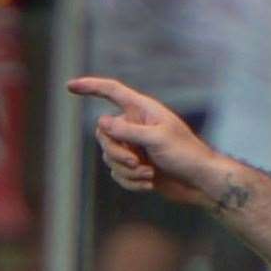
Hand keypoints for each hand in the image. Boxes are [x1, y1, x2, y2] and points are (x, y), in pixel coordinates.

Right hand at [68, 76, 217, 205]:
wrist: (200, 182)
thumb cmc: (186, 155)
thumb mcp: (157, 139)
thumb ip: (128, 131)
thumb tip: (101, 122)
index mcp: (143, 110)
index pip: (112, 92)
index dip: (91, 87)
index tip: (70, 86)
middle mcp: (136, 126)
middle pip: (103, 133)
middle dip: (116, 152)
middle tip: (137, 163)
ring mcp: (135, 147)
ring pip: (109, 157)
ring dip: (127, 171)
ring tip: (149, 174)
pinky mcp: (136, 167)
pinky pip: (117, 174)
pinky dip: (131, 181)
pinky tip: (150, 184)